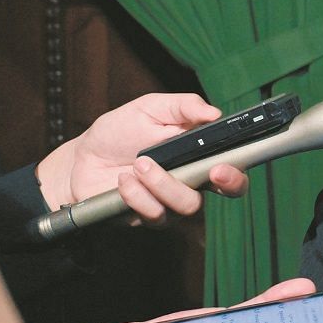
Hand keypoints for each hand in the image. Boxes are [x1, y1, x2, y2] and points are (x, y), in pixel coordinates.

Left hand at [35, 93, 248, 223]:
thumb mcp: (149, 108)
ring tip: (140, 164)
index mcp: (201, 151)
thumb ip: (182, 106)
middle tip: (210, 171)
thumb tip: (214, 112)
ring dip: (164, 183)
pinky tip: (123, 180)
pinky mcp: (150, 216)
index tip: (226, 164)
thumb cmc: (119, 131)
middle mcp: (194, 178)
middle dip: (225, 183)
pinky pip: (156, 213)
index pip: (236, 163)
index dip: (241, 168)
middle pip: (228, 190)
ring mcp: (173, 200)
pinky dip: (137, 195)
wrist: (81, 159)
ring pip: (189, 204)